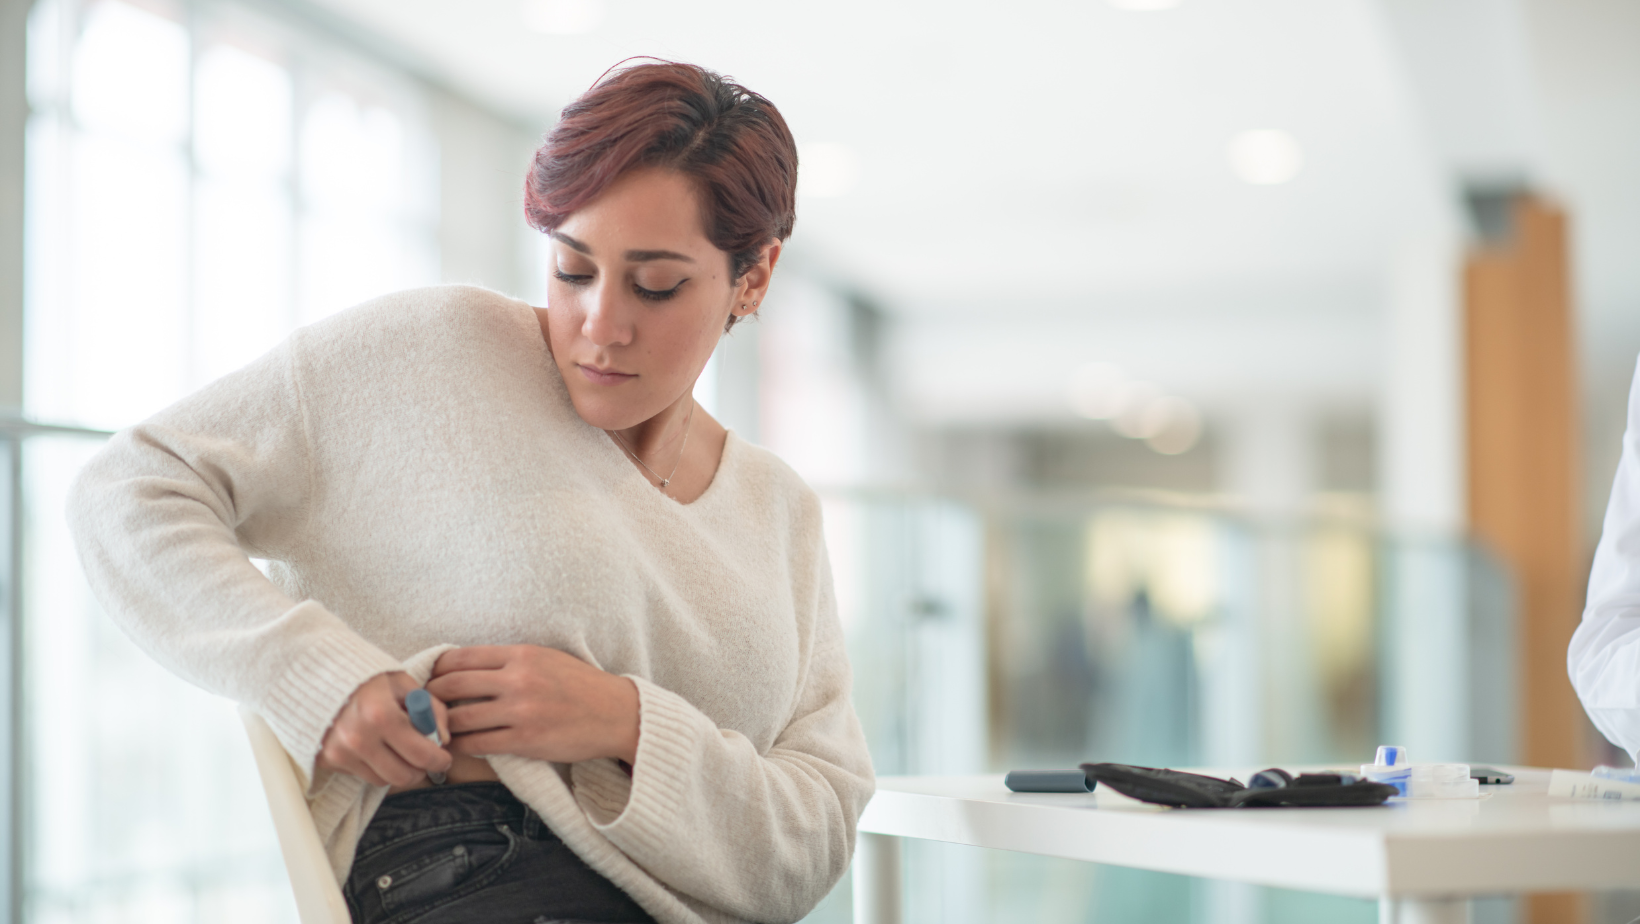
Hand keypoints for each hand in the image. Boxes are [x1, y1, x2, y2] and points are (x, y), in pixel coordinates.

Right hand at [317, 671, 451, 787]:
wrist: (317, 673)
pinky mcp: (326, 760)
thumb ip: (431, 709)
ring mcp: (340, 753)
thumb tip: (443, 740)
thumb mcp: (404, 683)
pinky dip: (374, 766)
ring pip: (382, 780)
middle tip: (424, 758)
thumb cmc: (366, 676)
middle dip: (420, 770)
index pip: (422, 755)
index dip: (439, 760)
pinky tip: (374, 746)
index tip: (444, 757)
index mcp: (382, 715)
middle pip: (403, 776)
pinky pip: (360, 775)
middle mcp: (359, 739)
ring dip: (397, 770)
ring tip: (398, 750)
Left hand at [426, 646, 639, 764]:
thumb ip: (508, 660)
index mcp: (521, 654)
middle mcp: (518, 679)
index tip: (429, 682)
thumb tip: (464, 667)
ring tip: (435, 732)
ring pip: (460, 718)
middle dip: (429, 699)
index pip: (459, 658)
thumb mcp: (545, 658)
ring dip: (441, 727)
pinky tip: (455, 748)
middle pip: (451, 686)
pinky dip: (460, 747)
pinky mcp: (526, 740)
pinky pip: (478, 745)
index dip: (435, 671)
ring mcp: (522, 711)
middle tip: (422, 709)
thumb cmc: (579, 685)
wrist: (616, 713)